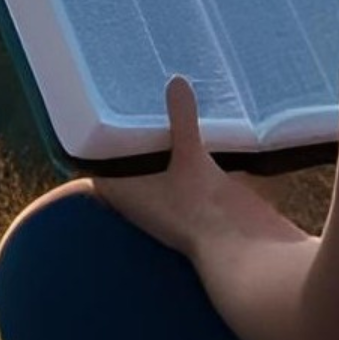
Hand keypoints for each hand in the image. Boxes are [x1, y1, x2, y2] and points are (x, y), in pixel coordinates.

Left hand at [72, 77, 305, 262]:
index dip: (90, 142)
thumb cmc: (207, 214)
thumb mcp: (192, 161)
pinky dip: (191, 149)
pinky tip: (200, 121)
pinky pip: (190, 168)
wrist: (250, 257)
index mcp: (129, 196)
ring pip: (160, 165)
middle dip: (128, 132)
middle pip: (128, 163)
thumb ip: (181, 122)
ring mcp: (174, 202)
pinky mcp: (203, 201)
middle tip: (126, 89)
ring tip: (159, 95)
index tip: (88, 106)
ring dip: (162, 140)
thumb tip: (175, 82)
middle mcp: (146, 201)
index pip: (98, 167)